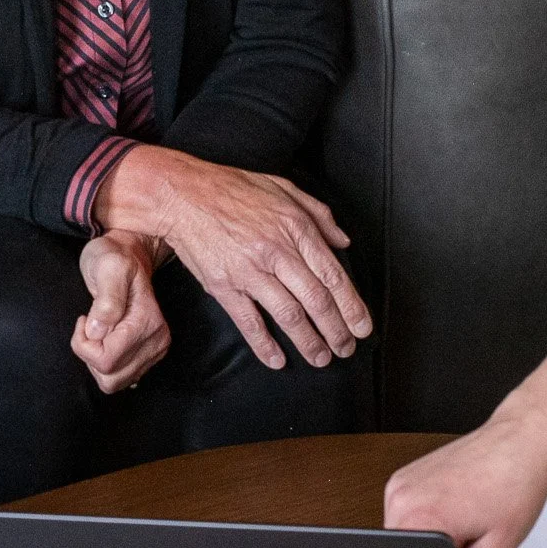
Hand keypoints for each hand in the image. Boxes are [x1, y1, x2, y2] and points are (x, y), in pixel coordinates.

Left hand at [71, 230, 171, 393]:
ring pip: (115, 382)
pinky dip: (106, 365)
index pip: (107, 360)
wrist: (128, 255)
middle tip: (89, 326)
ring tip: (97, 332)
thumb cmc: (112, 258)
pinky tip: (105, 341)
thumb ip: (106, 299)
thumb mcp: (106, 266)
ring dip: (97, 362)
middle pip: (111, 377)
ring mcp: (155, 350)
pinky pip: (121, 378)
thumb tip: (99, 331)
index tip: (83, 319)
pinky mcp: (149, 355)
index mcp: (148, 323)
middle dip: (90, 356)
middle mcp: (157, 341)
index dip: (84, 345)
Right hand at [98, 145, 370, 370]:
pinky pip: (249, 321)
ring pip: (289, 315)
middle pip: (317, 301)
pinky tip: (277, 360)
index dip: (352, 307)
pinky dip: (265, 345)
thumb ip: (319, 214)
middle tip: (346, 349)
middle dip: (337, 331)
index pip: (333, 276)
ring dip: (308, 342)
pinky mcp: (223, 285)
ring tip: (320, 358)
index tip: (363, 327)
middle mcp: (277, 252)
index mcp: (295, 228)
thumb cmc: (232, 188)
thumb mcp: (283, 187)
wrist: (183, 194)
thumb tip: (343, 241)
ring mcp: (249, 271)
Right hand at [382, 400, 546, 547]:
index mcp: (418, 516)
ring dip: (434, 534)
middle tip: (468, 534)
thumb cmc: (516, 485)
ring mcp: (398, 483)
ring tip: (465, 512)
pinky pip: (409, 512)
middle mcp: (400, 496)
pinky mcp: (402, 476)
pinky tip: (457, 502)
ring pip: (407, 533)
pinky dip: (431, 517)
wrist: (521, 443)